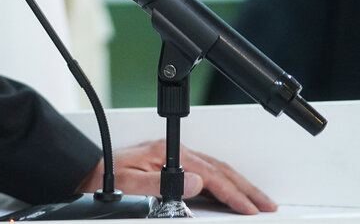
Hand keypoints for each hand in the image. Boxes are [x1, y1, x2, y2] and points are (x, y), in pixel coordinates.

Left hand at [78, 140, 276, 214]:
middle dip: (246, 189)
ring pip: (216, 168)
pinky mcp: (173, 161)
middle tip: (267, 206)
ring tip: (258, 200)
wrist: (92, 172)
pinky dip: (226, 181)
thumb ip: (161, 185)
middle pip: (219, 169)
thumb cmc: (108, 178)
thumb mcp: (129, 185)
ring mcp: (174, 155)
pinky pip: (208, 170)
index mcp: (167, 153)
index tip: (249, 208)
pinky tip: (234, 191)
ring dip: (240, 184)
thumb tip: (195, 184)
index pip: (210, 175)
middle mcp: (174, 151)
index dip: (233, 193)